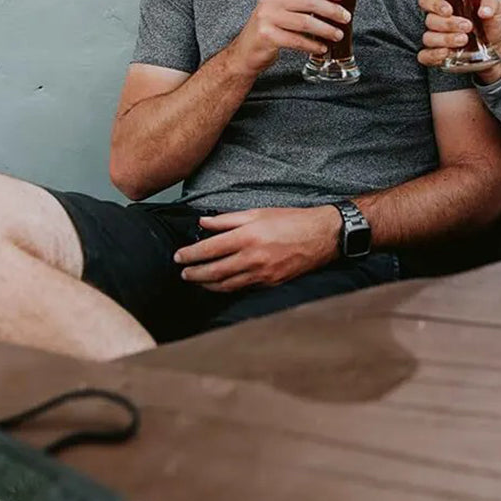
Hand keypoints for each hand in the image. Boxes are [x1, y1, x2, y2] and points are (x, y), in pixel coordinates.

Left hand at [173, 206, 341, 291]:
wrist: (321, 236)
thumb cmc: (291, 220)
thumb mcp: (258, 212)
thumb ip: (228, 219)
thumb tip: (204, 222)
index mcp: (248, 236)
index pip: (209, 249)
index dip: (191, 254)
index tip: (179, 256)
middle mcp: (252, 257)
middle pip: (214, 271)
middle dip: (194, 274)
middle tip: (183, 272)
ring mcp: (262, 273)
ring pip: (226, 285)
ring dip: (207, 285)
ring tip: (196, 281)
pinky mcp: (270, 283)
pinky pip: (242, 288)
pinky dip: (226, 288)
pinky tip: (219, 284)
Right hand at [230, 0, 349, 76]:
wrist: (245, 51)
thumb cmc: (269, 29)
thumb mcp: (281, 9)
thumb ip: (301, 2)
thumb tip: (334, 3)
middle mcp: (270, 0)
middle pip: (309, 1)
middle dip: (332, 10)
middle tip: (345, 18)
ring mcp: (267, 17)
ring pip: (305, 21)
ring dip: (325, 29)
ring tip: (337, 34)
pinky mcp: (267, 36)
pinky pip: (296, 40)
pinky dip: (312, 45)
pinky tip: (321, 48)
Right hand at [417, 0, 500, 83]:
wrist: (496, 48)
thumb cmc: (490, 25)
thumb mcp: (495, 10)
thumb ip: (491, 4)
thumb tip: (484, 10)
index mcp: (447, 5)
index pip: (427, 0)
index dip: (434, 4)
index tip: (449, 10)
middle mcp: (438, 22)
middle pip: (430, 20)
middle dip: (448, 24)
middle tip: (467, 26)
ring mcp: (436, 40)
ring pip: (428, 38)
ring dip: (445, 39)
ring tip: (463, 40)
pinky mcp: (437, 56)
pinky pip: (425, 56)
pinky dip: (434, 55)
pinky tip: (447, 53)